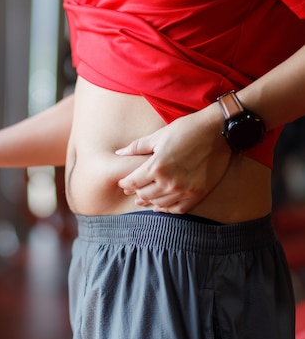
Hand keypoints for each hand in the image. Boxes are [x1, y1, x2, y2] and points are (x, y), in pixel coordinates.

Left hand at [116, 107, 231, 213]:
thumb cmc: (187, 129)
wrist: (219, 131)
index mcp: (156, 167)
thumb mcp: (158, 136)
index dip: (125, 183)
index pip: (133, 183)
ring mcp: (185, 190)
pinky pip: (178, 209)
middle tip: (133, 189)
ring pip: (159, 204)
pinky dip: (168, 208)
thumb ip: (137, 147)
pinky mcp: (198, 194)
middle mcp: (169, 182)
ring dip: (150, 201)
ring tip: (144, 199)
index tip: (123, 182)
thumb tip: (119, 153)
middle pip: (144, 194)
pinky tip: (162, 205)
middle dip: (136, 191)